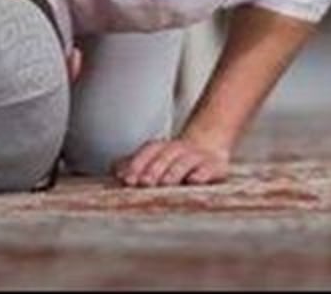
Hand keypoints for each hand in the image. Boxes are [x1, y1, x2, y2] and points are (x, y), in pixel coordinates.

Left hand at [111, 137, 229, 187]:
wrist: (208, 147)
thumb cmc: (174, 159)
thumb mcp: (153, 159)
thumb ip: (133, 164)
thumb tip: (114, 171)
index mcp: (160, 148)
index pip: (146, 153)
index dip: (136, 165)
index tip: (126, 180)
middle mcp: (177, 149)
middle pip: (164, 156)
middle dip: (153, 169)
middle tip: (144, 183)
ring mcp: (196, 157)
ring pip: (184, 162)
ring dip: (174, 172)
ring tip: (165, 183)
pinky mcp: (215, 166)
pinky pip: (208, 169)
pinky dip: (201, 174)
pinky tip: (194, 180)